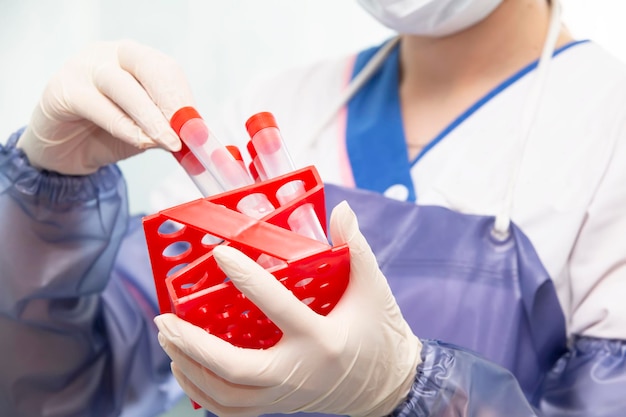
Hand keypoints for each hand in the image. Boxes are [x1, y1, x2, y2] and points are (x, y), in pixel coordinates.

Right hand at [18, 40, 190, 174]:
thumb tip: (191, 136)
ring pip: (120, 84)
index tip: (197, 126)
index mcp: (133, 61)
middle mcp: (108, 56)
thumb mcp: (144, 132)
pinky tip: (138, 141)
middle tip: (185, 132)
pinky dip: (122, 125)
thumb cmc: (106, 135)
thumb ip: (165, 129)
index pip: (164, 68)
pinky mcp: (60, 90)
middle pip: (145, 65)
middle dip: (169, 99)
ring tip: (167, 141)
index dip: (183, 96)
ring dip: (149, 115)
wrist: (63, 153)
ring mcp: (82, 68)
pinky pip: (94, 104)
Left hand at [155, 201, 421, 416]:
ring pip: (226, 395)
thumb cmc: (381, 334)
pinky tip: (187, 371)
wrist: (392, 387)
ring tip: (168, 342)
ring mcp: (287, 394)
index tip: (220, 254)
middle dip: (194, 345)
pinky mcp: (281, 405)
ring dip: (191, 369)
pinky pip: (233, 410)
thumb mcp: (374, 290)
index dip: (246, 278)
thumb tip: (342, 209)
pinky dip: (204, 393)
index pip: (276, 307)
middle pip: (234, 368)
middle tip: (166, 320)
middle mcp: (299, 372)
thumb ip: (357, 249)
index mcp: (322, 339)